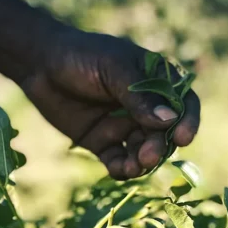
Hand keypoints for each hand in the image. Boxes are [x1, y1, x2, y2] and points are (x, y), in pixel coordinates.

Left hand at [20, 26, 199, 178]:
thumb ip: (139, 97)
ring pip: (143, 150)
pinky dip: (123, 169)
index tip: (184, 137)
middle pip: (164, 133)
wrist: (40, 65)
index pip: (183, 103)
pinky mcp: (103, 143)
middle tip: (148, 154)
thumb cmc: (82, 56)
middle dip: (160, 146)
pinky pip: (119, 161)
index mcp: (155, 81)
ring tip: (134, 165)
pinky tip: (120, 170)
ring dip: (143, 161)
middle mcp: (144, 107)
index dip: (187, 121)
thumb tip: (169, 120)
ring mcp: (124, 126)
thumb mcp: (113, 70)